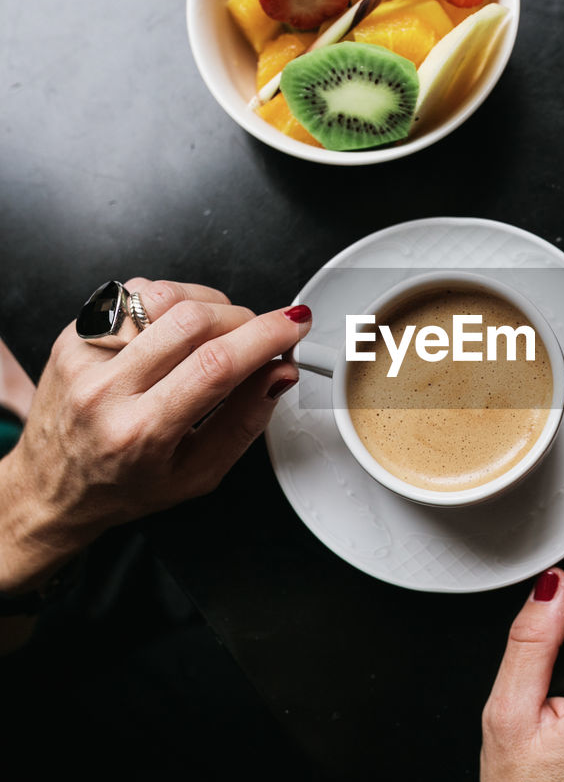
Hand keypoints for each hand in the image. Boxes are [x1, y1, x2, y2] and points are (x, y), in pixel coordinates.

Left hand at [0, 278, 310, 592]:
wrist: (51, 487)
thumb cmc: (122, 485)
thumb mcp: (197, 474)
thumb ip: (245, 420)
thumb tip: (279, 372)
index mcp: (140, 433)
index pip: (215, 365)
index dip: (266, 336)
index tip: (293, 324)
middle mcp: (105, 390)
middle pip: (193, 320)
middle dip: (243, 319)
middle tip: (257, 337)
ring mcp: (84, 356)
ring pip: (163, 295)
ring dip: (207, 304)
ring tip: (215, 334)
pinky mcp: (74, 334)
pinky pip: (134, 294)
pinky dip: (169, 302)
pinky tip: (173, 330)